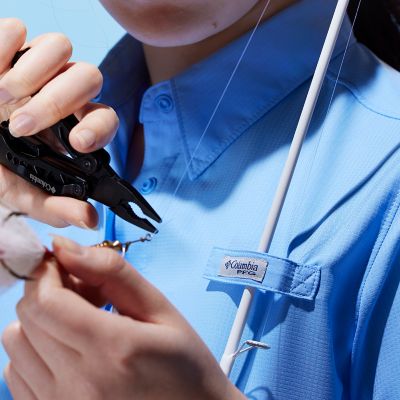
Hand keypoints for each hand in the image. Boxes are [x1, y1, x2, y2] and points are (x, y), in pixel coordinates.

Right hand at [0, 18, 118, 227]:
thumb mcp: (22, 190)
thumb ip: (54, 206)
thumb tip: (90, 220)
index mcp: (74, 126)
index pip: (106, 119)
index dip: (98, 128)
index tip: (77, 143)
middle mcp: (64, 92)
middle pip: (89, 76)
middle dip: (56, 101)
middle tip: (20, 126)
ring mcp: (39, 66)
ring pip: (61, 47)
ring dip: (29, 75)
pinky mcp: (11, 43)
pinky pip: (19, 30)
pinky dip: (2, 48)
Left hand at [1, 237, 244, 399]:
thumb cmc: (185, 365)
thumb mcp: (160, 309)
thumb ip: (113, 272)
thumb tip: (65, 247)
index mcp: (113, 349)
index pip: (46, 301)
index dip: (49, 272)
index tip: (67, 263)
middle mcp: (79, 384)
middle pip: (28, 318)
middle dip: (48, 290)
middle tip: (83, 290)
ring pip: (16, 344)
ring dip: (41, 320)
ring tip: (78, 320)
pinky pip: (17, 374)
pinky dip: (36, 349)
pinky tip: (70, 347)